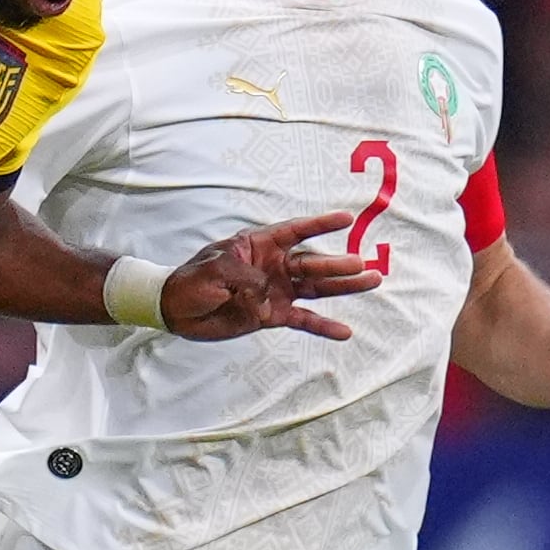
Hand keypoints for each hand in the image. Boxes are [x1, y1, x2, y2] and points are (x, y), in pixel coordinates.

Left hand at [161, 212, 383, 340]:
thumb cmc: (192, 280)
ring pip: (316, 287)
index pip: (294, 231)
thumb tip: (270, 297)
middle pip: (312, 262)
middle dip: (337, 263)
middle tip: (362, 263)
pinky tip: (345, 331)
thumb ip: (246, 278)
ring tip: (372, 281)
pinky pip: (304, 320)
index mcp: (259, 245)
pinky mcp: (273, 315)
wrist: (177, 310)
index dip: (319, 225)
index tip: (345, 218)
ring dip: (343, 287)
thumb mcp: (215, 269)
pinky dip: (323, 326)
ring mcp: (276, 290)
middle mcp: (273, 265)